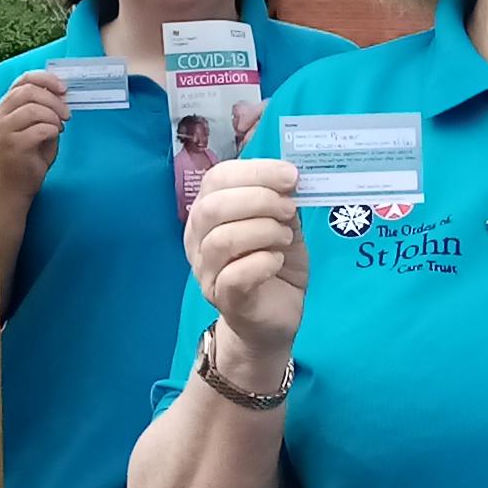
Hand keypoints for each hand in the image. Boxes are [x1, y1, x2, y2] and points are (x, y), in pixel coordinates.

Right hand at [0, 70, 67, 193]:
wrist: (17, 185)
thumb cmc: (29, 154)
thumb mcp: (38, 124)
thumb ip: (45, 107)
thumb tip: (62, 92)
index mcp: (7, 105)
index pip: (23, 80)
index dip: (46, 79)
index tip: (63, 88)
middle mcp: (0, 115)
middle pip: (29, 92)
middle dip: (54, 100)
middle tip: (67, 114)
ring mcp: (4, 130)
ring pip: (32, 109)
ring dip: (53, 116)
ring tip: (59, 127)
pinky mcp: (12, 146)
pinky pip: (39, 129)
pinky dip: (52, 130)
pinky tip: (53, 136)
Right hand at [183, 157, 308, 365]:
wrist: (274, 316)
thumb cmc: (273, 264)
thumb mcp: (282, 225)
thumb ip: (280, 201)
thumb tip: (289, 177)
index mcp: (208, 214)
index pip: (217, 179)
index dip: (255, 171)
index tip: (290, 176)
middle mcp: (198, 240)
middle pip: (213, 207)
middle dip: (259, 200)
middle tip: (289, 210)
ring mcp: (207, 272)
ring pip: (221, 240)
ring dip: (263, 231)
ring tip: (285, 238)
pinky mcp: (225, 299)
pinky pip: (235, 275)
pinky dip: (262, 262)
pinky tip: (277, 261)